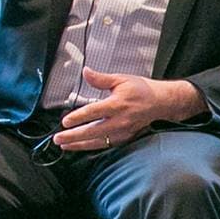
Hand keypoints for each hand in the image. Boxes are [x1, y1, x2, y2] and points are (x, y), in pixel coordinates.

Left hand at [52, 68, 202, 151]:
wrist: (161, 103)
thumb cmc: (142, 90)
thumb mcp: (121, 79)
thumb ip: (100, 79)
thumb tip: (85, 72)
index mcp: (117, 104)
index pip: (94, 112)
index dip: (78, 117)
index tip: (65, 121)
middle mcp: (120, 120)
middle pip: (93, 131)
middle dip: (74, 136)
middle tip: (58, 138)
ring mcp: (123, 131)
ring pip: (98, 141)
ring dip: (80, 144)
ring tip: (65, 145)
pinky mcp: (125, 138)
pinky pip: (106, 145)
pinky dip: (91, 147)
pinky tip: (80, 147)